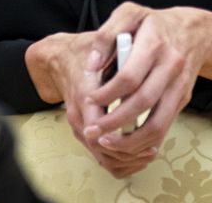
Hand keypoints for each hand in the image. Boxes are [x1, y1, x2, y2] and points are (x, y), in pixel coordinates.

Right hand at [25, 31, 157, 177]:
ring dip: (126, 159)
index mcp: (85, 95)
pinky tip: (136, 155)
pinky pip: (100, 156)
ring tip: (148, 153)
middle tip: (152, 148)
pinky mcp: (83, 132)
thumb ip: (119, 60)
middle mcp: (79, 115)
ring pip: (103, 157)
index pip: (100, 127)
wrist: (60, 61)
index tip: (146, 134)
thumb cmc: (84, 54)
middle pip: (103, 149)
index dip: (124, 136)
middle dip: (129, 152)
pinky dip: (118, 161)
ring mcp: (79, 126)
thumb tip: (144, 72)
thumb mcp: (101, 50)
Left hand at [78, 3, 211, 173]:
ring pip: (158, 122)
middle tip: (93, 130)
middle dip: (115, 122)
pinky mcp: (183, 99)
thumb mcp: (129, 13)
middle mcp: (171, 66)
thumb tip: (92, 65)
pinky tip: (128, 142)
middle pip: (143, 103)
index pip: (130, 76)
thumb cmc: (154, 23)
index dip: (107, 92)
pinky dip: (146, 140)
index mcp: (154, 43)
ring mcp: (179, 86)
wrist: (194, 32)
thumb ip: (107, 34)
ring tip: (107, 142)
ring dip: (132, 139)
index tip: (90, 99)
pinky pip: (166, 125)